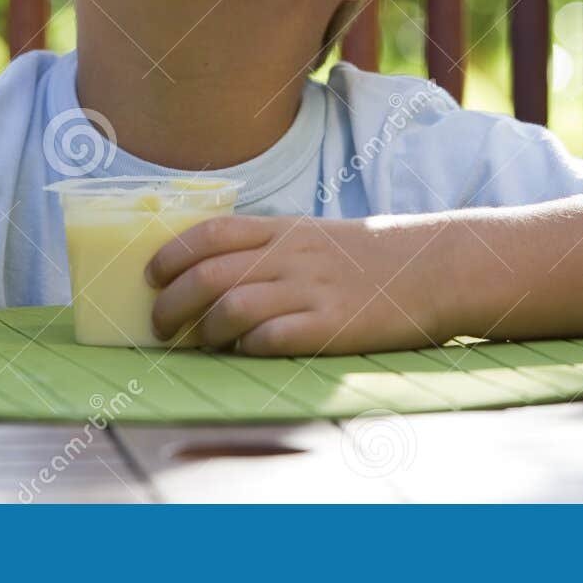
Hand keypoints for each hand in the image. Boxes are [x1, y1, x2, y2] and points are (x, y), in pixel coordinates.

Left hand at [144, 214, 448, 356]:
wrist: (431, 268)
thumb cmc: (362, 258)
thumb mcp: (310, 235)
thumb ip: (264, 246)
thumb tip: (206, 270)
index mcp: (282, 231)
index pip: (210, 233)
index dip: (170, 254)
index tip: (151, 276)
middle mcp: (290, 257)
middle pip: (209, 275)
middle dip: (171, 304)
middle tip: (161, 325)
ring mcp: (311, 291)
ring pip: (233, 307)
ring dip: (205, 330)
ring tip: (201, 343)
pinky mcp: (332, 326)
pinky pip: (273, 338)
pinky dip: (248, 347)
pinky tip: (246, 351)